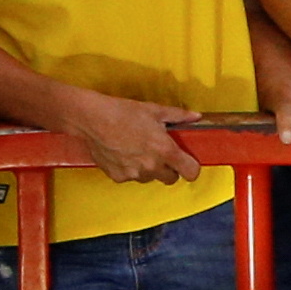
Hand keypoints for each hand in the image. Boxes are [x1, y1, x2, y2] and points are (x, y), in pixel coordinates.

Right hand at [66, 91, 201, 186]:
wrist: (94, 120)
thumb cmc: (125, 112)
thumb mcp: (156, 110)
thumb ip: (179, 116)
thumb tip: (195, 116)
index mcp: (164, 150)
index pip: (189, 172)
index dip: (192, 169)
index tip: (189, 164)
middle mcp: (151, 166)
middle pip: (171, 179)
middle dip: (170, 169)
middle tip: (162, 153)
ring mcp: (134, 174)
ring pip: (150, 178)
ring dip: (150, 169)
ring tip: (140, 150)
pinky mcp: (118, 177)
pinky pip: (131, 177)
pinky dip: (131, 169)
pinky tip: (124, 153)